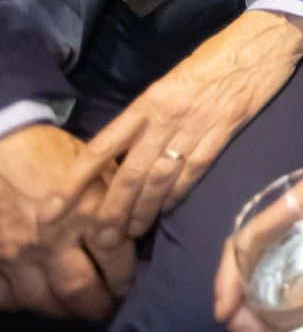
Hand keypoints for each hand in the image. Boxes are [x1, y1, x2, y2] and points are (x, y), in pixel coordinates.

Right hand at [0, 124, 132, 320]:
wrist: (3, 144)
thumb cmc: (53, 152)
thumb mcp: (96, 167)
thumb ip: (115, 198)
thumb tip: (136, 228)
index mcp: (86, 212)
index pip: (116, 260)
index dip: (125, 277)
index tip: (127, 282)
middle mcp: (53, 238)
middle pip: (80, 290)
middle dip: (97, 305)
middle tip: (106, 306)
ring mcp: (19, 252)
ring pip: (43, 300)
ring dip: (63, 311)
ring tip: (76, 309)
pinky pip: (7, 295)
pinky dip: (22, 303)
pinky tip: (37, 299)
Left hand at [55, 8, 302, 242]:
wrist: (264, 39)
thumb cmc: (217, 55)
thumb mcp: (174, 78)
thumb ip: (152, 112)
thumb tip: (128, 149)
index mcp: (149, 100)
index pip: (103, 147)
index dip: (75, 181)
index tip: (54, 209)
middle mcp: (168, 115)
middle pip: (130, 173)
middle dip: (112, 210)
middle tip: (100, 239)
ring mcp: (198, 124)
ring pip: (160, 178)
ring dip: (144, 209)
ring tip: (132, 232)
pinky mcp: (226, 130)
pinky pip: (195, 170)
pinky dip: (178, 193)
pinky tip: (168, 208)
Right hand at [214, 133, 302, 331]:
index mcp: (301, 198)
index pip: (252, 234)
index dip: (232, 271)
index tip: (226, 308)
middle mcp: (292, 216)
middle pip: (250, 258)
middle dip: (239, 297)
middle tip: (245, 331)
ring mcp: (302, 230)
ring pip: (264, 267)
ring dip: (255, 301)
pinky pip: (286, 268)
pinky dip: (278, 295)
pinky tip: (283, 320)